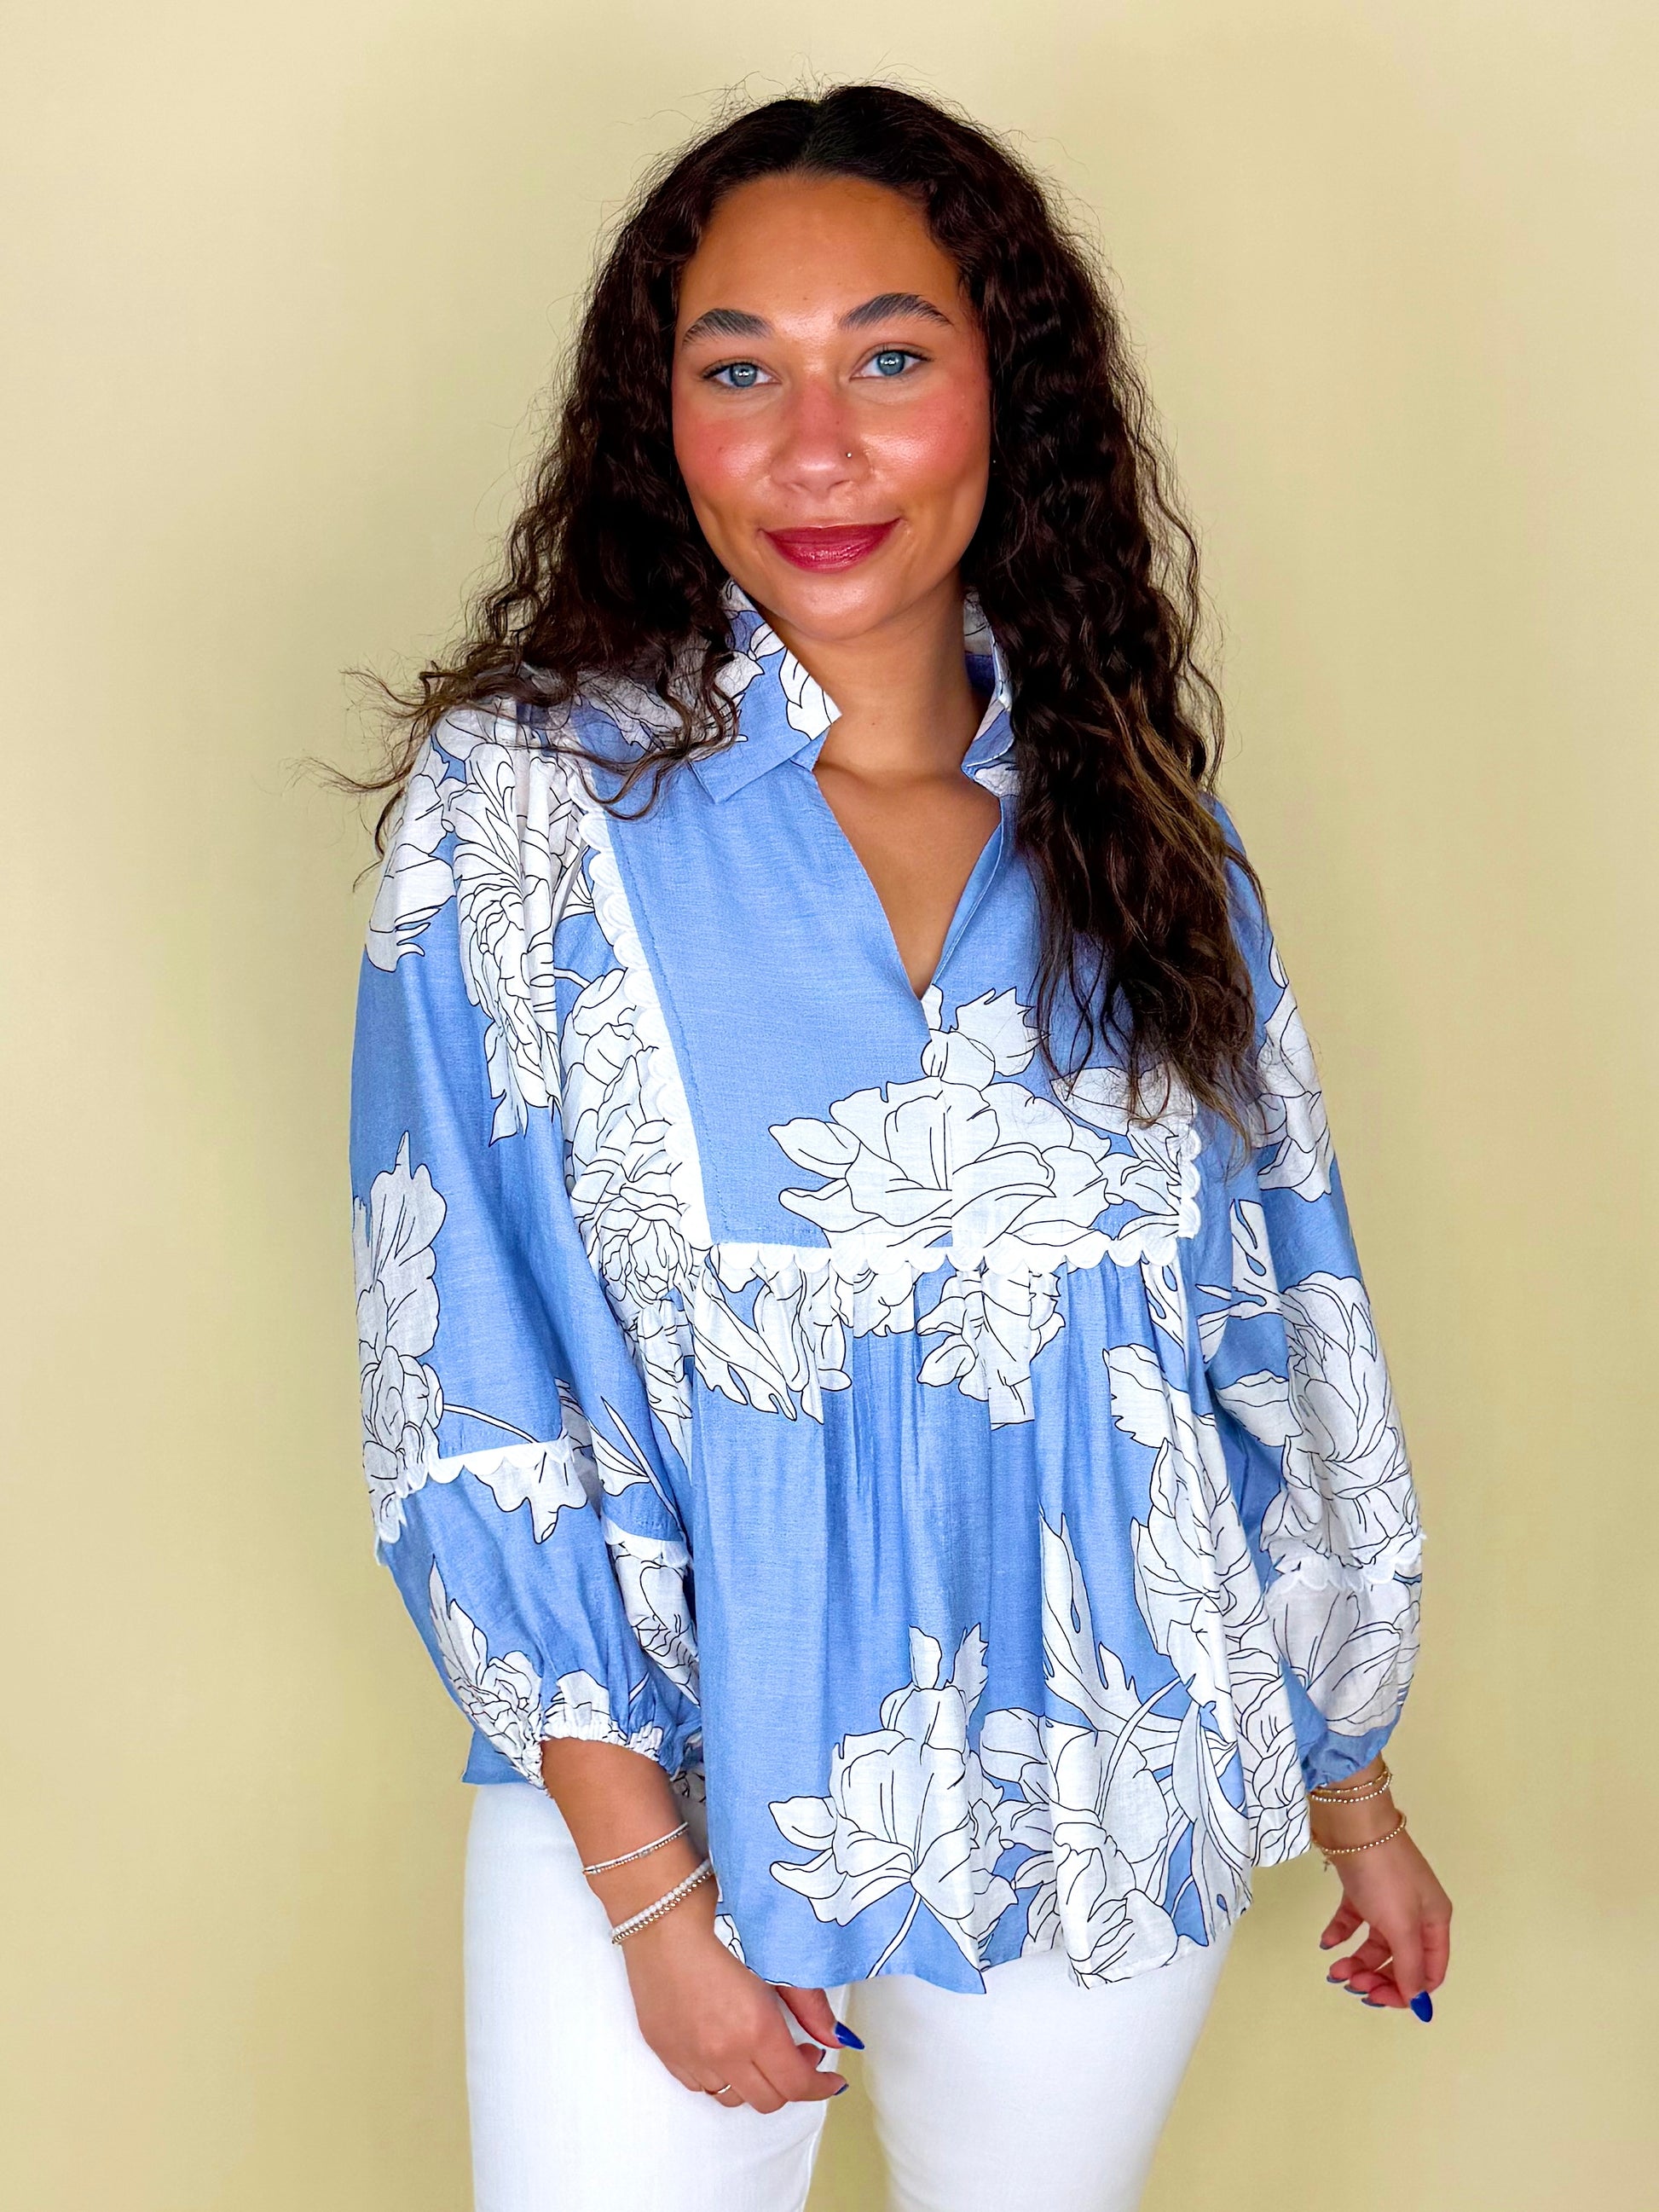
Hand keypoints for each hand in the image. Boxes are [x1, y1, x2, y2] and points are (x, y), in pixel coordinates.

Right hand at [620, 1882, 848, 2110]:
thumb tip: (835, 2037)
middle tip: (800, 2052)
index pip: (796, 2085)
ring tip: (760, 2049)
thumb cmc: (716, 1925)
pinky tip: (726, 2047)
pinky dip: (720, 2076)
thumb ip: (810, 2005)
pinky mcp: (665, 2051)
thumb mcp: (774, 1962)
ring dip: (754, 2082)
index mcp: (754, 2030)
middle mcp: (721, 2053)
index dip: (820, 2086)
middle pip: (768, 2100)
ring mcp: (689, 2057)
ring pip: (733, 2097)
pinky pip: (700, 2086)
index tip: (831, 2078)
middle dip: (791, 2083)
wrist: (662, 1914)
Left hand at [1318, 1823, 1452, 2014]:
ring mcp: (1387, 1899)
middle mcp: (1415, 1913)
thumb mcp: (1401, 1925)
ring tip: (1334, 1970)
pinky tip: (1326, 1942)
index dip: (1406, 1991)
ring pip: (1376, 1943)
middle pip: (1401, 1960)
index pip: (1428, 1972)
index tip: (1376, 1998)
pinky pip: (1354, 1920)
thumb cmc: (1384, 1875)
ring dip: (1357, 1961)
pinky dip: (1342, 1934)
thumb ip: (1409, 1967)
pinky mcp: (1362, 1887)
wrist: (1354, 1823)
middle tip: (1350, 1984)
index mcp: (1434, 1922)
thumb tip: (1419, 2004)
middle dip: (1377, 1978)